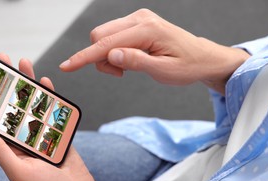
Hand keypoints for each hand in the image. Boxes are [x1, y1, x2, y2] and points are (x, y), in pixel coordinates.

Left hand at [0, 54, 98, 180]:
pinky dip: (49, 96)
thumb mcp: (19, 172)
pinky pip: (53, 111)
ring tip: (23, 63)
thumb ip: (0, 151)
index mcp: (11, 148)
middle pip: (15, 106)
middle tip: (3, 61)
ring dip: (28, 84)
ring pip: (33, 105)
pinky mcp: (60, 133)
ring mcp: (43, 134)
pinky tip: (44, 82)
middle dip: (9, 84)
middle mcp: (24, 139)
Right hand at [59, 9, 249, 93]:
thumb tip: (110, 56)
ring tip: (127, 68)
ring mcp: (138, 19)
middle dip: (100, 59)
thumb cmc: (186, 65)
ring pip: (104, 36)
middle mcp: (140, 19)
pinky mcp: (137, 23)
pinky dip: (114, 51)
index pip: (106, 44)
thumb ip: (135, 62)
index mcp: (147, 29)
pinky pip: (113, 36)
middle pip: (100, 36)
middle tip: (120, 73)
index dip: (84, 57)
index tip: (66, 66)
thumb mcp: (163, 71)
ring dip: (107, 56)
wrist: (201, 57)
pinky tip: (129, 59)